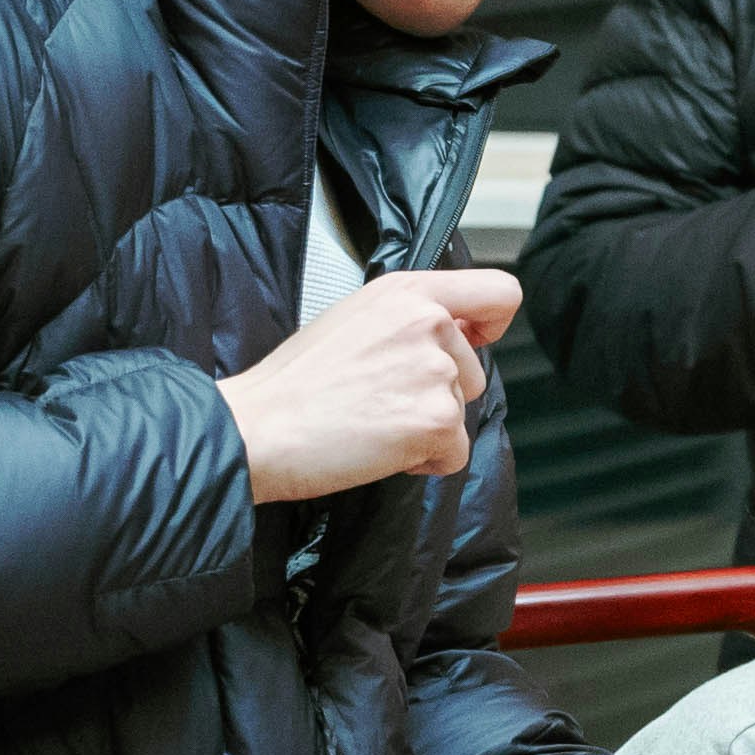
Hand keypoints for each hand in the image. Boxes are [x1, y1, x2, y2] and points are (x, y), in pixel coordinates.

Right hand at [218, 269, 520, 503]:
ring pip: (461, 414)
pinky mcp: (436, 420)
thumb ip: (409, 319)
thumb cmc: (293, 384)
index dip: (493, 324)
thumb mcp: (354, 320)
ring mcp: (435, 371)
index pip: (499, 292)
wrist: (255, 429)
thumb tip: (458, 330)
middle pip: (475, 371)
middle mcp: (428, 322)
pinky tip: (377, 448)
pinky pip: (455, 454)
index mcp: (406, 292)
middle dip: (436, 395)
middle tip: (376, 399)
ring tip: (370, 421)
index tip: (476, 342)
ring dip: (426, 428)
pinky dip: (423, 462)